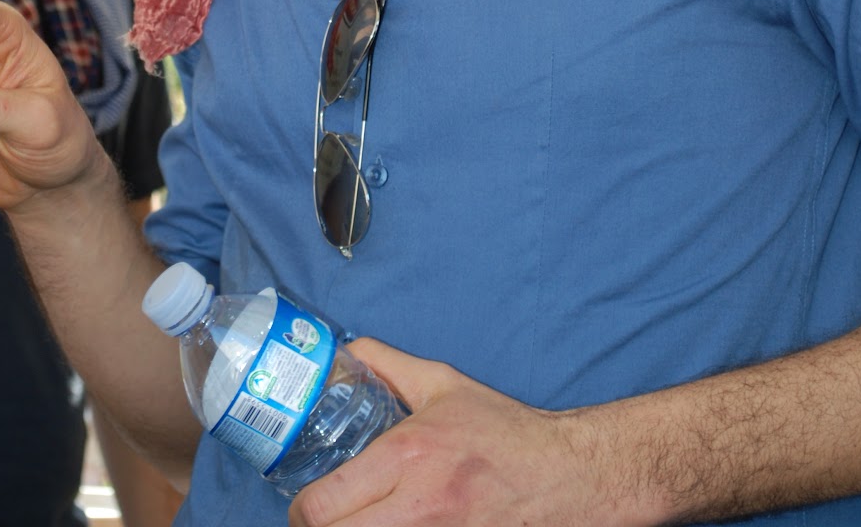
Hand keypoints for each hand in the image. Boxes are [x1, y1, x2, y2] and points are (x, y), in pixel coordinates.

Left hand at [289, 340, 621, 526]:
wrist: (558, 474)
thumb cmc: (499, 430)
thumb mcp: (442, 384)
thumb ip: (388, 365)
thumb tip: (347, 351)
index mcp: (406, 457)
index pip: (326, 504)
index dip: (302, 511)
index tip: (304, 504)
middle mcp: (417, 507)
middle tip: (320, 519)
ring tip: (349, 524)